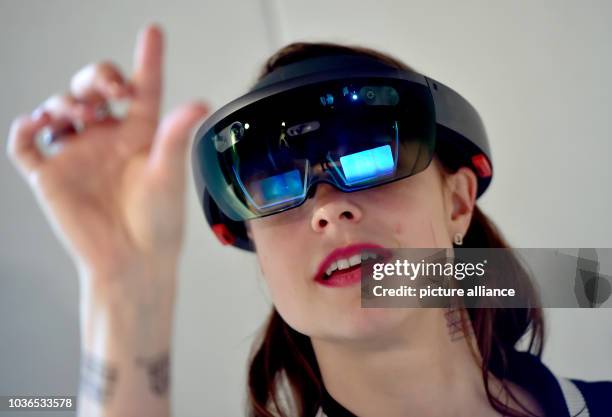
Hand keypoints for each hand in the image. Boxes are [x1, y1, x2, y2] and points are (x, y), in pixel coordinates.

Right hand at [6, 24, 208, 293]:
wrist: (132, 261)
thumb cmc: (158, 223)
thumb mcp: (168, 176)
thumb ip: (176, 136)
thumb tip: (200, 102)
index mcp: (141, 135)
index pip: (143, 89)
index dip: (147, 60)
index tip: (153, 33)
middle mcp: (108, 138)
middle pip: (94, 90)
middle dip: (96, 77)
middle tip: (109, 89)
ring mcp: (77, 154)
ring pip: (59, 109)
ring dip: (65, 102)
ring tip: (82, 116)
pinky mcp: (51, 174)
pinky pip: (27, 143)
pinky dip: (26, 128)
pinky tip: (38, 124)